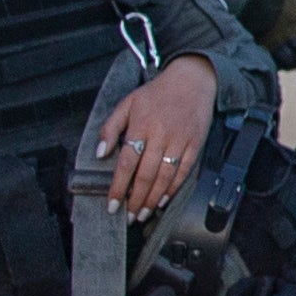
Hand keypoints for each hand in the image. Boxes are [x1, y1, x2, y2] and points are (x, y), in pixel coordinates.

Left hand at [94, 57, 214, 216]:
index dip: (118, 186)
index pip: (126, 162)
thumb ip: (110, 127)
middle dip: (135, 200)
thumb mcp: (127, 103)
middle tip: (128, 216)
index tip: (112, 203)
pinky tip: (163, 199)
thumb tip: (100, 153)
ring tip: (143, 214)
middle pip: (146, 175)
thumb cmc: (158, 93)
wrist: (192, 79)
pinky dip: (173, 188)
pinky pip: (184, 171)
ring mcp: (180, 140)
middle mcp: (160, 134)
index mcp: (141, 125)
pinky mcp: (195, 144)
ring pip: (165, 177)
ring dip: (153, 199)